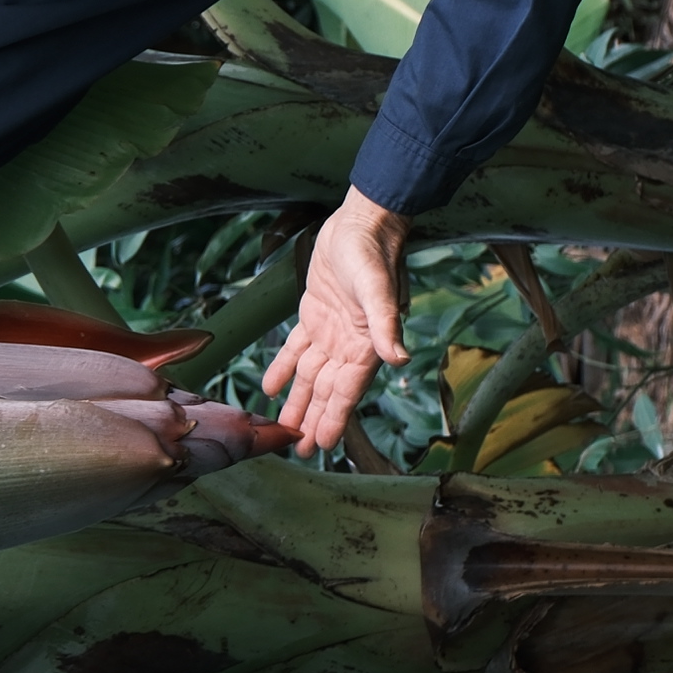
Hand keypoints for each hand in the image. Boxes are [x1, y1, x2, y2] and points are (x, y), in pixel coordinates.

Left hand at [263, 190, 408, 458]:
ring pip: (310, 375)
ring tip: (284, 426)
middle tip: (300, 449)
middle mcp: (348, 344)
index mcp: (366, 344)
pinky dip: (283, 368)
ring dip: (298, 400)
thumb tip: (401, 359)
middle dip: (315, 419)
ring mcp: (330, 332)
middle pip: (327, 390)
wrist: (361, 223)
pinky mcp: (314, 315)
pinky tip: (271, 387)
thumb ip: (387, 325)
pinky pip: (296, 349)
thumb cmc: (373, 254)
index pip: (348, 390)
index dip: (335, 417)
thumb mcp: (379, 289)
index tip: (323, 443)